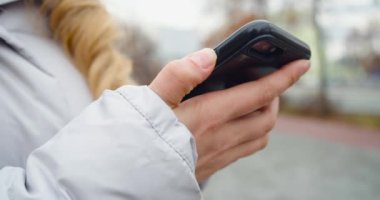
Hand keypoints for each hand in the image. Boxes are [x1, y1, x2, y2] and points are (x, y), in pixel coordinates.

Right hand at [149, 48, 309, 181]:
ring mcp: (220, 155)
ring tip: (254, 104)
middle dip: (275, 98)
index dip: (284, 77)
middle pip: (267, 118)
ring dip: (265, 118)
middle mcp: (221, 137)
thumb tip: (209, 57)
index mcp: (209, 116)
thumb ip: (181, 74)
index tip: (301, 64)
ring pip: (260, 137)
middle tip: (267, 84)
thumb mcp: (153, 98)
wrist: (132, 175)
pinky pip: (245, 150)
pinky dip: (250, 134)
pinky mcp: (213, 167)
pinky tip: (234, 126)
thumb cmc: (140, 135)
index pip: (259, 94)